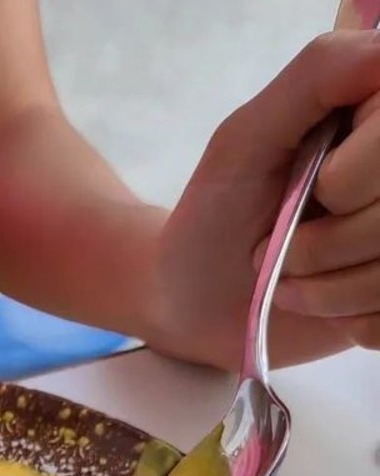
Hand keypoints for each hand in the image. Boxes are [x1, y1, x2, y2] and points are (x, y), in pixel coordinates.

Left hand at [149, 32, 379, 369]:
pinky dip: (344, 320)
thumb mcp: (246, 138)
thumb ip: (316, 78)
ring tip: (290, 278)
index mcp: (378, 119)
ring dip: (329, 289)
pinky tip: (316, 305)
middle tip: (281, 242)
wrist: (190, 302)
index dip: (357, 175)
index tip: (318, 185)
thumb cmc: (213, 216)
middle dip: (329, 242)